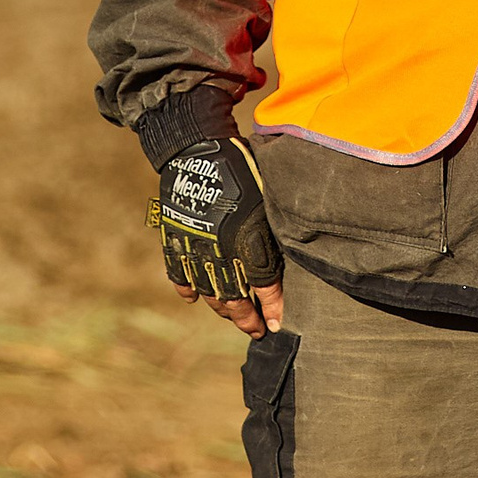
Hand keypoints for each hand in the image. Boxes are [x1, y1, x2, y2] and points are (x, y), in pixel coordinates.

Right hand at [149, 137, 284, 337]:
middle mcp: (221, 250)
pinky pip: (179, 273)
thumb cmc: (241, 164)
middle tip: (258, 331)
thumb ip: (277, 223)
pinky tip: (194, 298)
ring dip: (223, 310)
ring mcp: (195, 247)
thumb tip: (302, 238)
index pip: (264, 284)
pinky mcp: (175, 239)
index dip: (273, 307)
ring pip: (209, 292)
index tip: (279, 324)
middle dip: (247, 319)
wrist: (196, 146)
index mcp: (247, 237)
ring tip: (234, 319)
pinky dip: (186, 288)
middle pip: (235, 297)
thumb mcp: (267, 193)